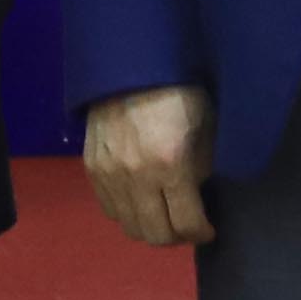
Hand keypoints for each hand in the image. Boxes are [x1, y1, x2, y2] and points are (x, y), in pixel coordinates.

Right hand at [78, 83, 216, 246]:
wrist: (130, 63)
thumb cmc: (178, 89)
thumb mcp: (205, 124)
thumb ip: (203, 165)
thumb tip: (198, 192)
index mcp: (171, 163)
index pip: (186, 222)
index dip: (201, 232)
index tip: (208, 230)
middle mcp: (137, 175)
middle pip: (156, 234)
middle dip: (177, 236)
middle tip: (187, 226)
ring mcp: (110, 174)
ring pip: (130, 226)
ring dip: (150, 228)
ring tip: (163, 216)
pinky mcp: (92, 168)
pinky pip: (109, 209)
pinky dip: (127, 213)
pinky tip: (140, 201)